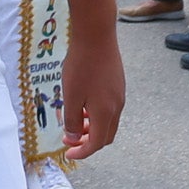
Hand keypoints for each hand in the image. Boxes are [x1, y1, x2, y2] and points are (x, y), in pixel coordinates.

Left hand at [60, 0, 125, 163]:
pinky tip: (83, 104)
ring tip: (74, 121)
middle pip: (106, 135)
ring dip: (92, 128)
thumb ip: (73, 120)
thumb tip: (73, 137)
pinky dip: (97, 115)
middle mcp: (117, 107)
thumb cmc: (81, 65)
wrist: (96, 35)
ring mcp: (119, 95)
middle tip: (70, 139)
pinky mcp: (118, 84)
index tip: (68, 153)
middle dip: (88, 142)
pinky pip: (110, 108)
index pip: (97, 143)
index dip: (82, 152)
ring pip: (108, 122)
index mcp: (105, 113)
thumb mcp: (71, 95)